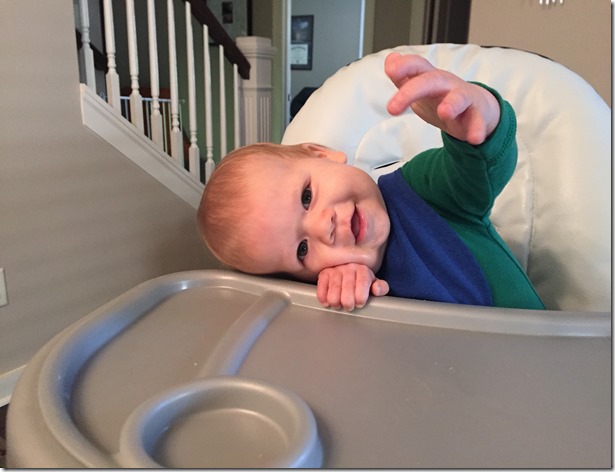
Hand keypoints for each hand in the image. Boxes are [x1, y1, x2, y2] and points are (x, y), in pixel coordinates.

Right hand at [316, 263, 388, 310]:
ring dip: (335, 301)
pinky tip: (327, 303)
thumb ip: (381, 288)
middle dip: (348, 302)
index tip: (359, 304)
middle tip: (349, 307)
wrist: (348, 272)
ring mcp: (335, 270)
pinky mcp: (324, 273)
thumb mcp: (374, 284)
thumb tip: (376, 289)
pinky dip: (323, 297)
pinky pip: (321, 286)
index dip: (361, 297)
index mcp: (363, 270)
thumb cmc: (362, 283)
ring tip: (338, 305)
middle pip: (347, 287)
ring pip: (334, 288)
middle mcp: (349, 267)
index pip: (362, 283)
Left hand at [384, 52, 500, 144]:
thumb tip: (390, 61)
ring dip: (452, 104)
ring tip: (445, 113)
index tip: (391, 71)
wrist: (477, 108)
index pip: (416, 65)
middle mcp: (447, 84)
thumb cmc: (443, 96)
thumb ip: (403, 77)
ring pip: (459, 97)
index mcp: (429, 77)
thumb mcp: (420, 87)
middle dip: (411, 92)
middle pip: (430, 81)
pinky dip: (477, 129)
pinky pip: (478, 120)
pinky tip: (474, 139)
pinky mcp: (477, 114)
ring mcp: (463, 97)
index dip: (404, 66)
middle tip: (392, 109)